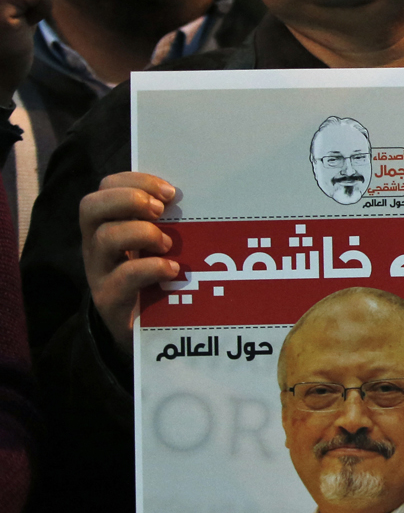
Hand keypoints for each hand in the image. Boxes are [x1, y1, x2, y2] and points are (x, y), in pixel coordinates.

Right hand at [79, 172, 180, 354]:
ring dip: (142, 233)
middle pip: (91, 206)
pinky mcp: (109, 299)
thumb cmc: (161, 278)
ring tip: (168, 244)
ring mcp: (99, 272)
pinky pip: (122, 277)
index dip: (135, 181)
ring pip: (104, 238)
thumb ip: (171, 222)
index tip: (170, 191)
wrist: (148, 331)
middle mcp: (97, 245)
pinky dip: (151, 268)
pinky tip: (173, 270)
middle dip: (129, 199)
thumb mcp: (163, 244)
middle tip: (162, 211)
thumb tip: (204, 195)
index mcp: (110, 224)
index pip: (106, 187)